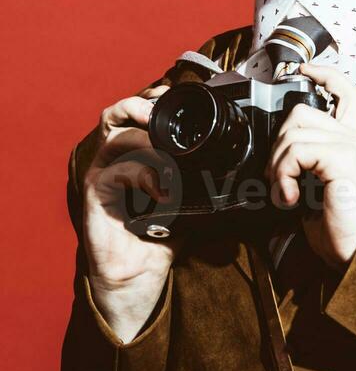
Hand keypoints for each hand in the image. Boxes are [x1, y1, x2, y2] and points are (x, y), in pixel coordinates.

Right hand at [82, 85, 183, 339]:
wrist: (138, 277)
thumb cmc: (161, 237)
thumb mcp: (189, 201)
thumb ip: (204, 181)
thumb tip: (244, 172)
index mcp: (136, 153)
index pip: (138, 113)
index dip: (153, 97)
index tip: (175, 93)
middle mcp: (117, 158)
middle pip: (118, 114)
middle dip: (140, 104)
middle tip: (161, 106)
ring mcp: (104, 174)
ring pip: (115, 137)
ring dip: (143, 137)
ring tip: (164, 148)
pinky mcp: (97, 195)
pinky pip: (115, 172)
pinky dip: (142, 174)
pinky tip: (162, 189)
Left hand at [264, 63, 355, 269]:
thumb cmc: (344, 229)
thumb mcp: (321, 189)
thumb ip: (309, 164)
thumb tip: (278, 159)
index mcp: (352, 142)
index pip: (346, 91)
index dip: (324, 74)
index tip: (302, 71)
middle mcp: (355, 139)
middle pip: (301, 111)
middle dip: (277, 143)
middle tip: (277, 178)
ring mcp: (350, 146)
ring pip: (293, 131)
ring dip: (277, 164)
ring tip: (283, 191)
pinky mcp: (342, 159)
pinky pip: (297, 150)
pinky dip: (283, 174)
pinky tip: (289, 197)